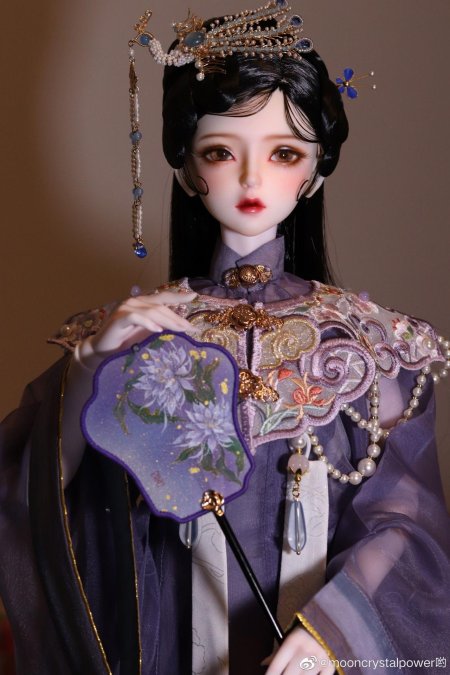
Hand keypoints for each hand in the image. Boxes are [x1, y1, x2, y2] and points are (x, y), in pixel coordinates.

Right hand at [78, 290, 196, 369]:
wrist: (101, 350)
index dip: (178, 296)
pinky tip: (157, 330)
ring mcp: (126, 308)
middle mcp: (135, 302)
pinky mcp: (118, 318)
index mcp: (142, 303)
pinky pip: (135, 318)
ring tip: (180, 330)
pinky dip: (148, 323)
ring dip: (167, 320)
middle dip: (177, 317)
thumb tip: (182, 327)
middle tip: (190, 328)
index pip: (163, 297)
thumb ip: (160, 325)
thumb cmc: (125, 341)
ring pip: (151, 311)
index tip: (193, 297)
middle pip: (160, 306)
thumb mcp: (146, 332)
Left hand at [264, 628, 334, 674]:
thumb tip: (263, 663)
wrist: (328, 623)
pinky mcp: (330, 664)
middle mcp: (306, 648)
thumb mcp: (290, 637)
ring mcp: (319, 657)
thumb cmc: (304, 634)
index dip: (271, 674)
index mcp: (293, 640)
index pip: (278, 663)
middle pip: (291, 673)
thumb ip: (278, 652)